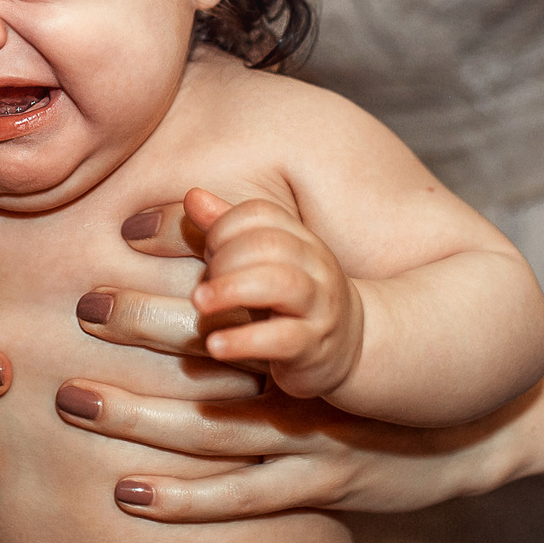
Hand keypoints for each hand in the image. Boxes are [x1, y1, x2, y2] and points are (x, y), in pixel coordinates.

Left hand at [55, 198, 528, 519]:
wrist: (480, 427)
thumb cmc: (388, 359)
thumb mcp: (336, 299)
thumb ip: (266, 254)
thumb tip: (199, 198)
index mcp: (310, 324)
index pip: (232, 284)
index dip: (175, 263)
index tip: (112, 242)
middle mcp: (308, 379)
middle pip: (212, 349)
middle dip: (141, 326)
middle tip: (78, 306)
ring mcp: (315, 439)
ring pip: (213, 428)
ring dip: (139, 417)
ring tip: (71, 400)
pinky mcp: (321, 490)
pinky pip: (242, 497)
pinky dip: (184, 499)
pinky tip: (124, 492)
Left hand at [176, 188, 364, 401]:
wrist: (350, 344)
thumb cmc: (293, 297)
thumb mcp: (265, 260)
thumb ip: (229, 228)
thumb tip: (193, 196)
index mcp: (301, 238)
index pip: (262, 213)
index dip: (225, 226)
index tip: (208, 252)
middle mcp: (315, 266)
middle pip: (270, 244)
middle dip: (226, 258)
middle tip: (202, 286)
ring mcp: (318, 306)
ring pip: (281, 284)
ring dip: (231, 290)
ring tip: (200, 303)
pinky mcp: (313, 346)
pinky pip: (283, 338)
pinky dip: (244, 341)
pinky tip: (216, 344)